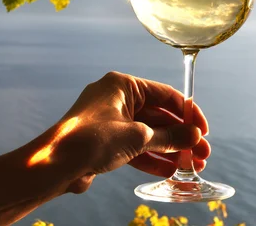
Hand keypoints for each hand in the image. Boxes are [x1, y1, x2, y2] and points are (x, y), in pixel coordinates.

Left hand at [57, 71, 210, 193]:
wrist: (52, 166)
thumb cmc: (91, 140)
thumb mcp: (138, 136)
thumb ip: (169, 136)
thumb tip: (194, 137)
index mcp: (124, 85)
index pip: (166, 95)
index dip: (188, 113)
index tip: (203, 130)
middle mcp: (118, 99)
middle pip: (160, 117)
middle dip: (181, 137)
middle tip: (202, 152)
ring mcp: (112, 121)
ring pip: (149, 134)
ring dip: (171, 150)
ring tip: (192, 165)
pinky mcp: (106, 141)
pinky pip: (136, 146)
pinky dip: (152, 157)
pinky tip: (171, 170)